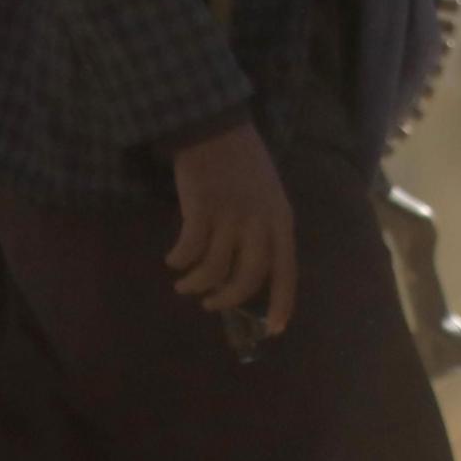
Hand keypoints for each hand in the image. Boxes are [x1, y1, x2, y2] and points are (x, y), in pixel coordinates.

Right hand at [166, 122, 297, 338]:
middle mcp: (260, 222)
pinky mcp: (201, 208)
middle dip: (227, 299)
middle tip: (209, 304)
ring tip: (184, 283)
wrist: (216, 129)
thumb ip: (264, 234)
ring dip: (196, 283)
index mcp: (281, 220)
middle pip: (248, 278)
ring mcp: (231, 215)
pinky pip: (189, 249)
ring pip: (215, 268)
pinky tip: (173, 259)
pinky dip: (179, 260)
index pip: (287, 271)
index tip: (274, 330)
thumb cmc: (244, 168)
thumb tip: (248, 276)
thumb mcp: (268, 200)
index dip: (282, 303)